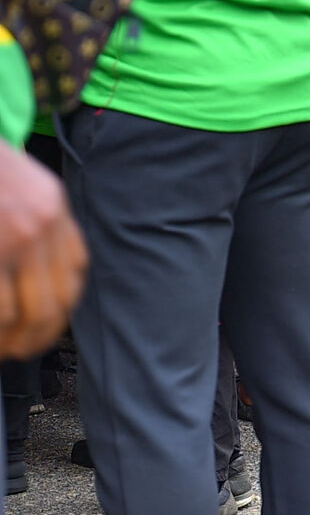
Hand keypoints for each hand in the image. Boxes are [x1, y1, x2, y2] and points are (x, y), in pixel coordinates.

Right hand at [0, 147, 86, 359]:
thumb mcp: (25, 185)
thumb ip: (40, 221)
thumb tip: (40, 271)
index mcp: (53, 207)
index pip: (76, 271)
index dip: (65, 306)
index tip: (50, 325)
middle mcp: (41, 223)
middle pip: (56, 300)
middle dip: (40, 335)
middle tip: (23, 351)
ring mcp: (14, 238)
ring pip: (26, 311)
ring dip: (13, 339)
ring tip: (4, 349)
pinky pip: (0, 307)